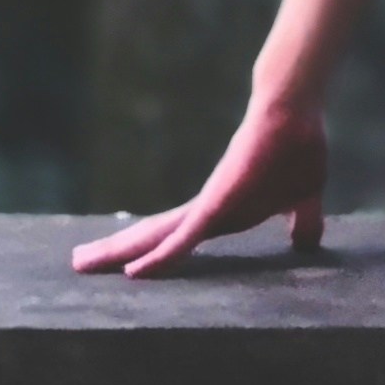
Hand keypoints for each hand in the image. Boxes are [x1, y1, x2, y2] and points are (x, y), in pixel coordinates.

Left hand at [72, 95, 328, 279]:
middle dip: (114, 250)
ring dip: (118, 252)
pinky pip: (185, 238)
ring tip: (80, 261)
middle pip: (152, 236)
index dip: (151, 251)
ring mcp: (209, 206)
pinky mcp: (217, 203)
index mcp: (221, 213)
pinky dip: (161, 257)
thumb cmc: (298, 148)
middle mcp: (206, 211)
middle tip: (78, 262)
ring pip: (155, 237)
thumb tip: (306, 241)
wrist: (295, 112)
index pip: (176, 238)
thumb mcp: (303, 198)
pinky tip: (134, 272)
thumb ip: (301, 221)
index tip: (125, 266)